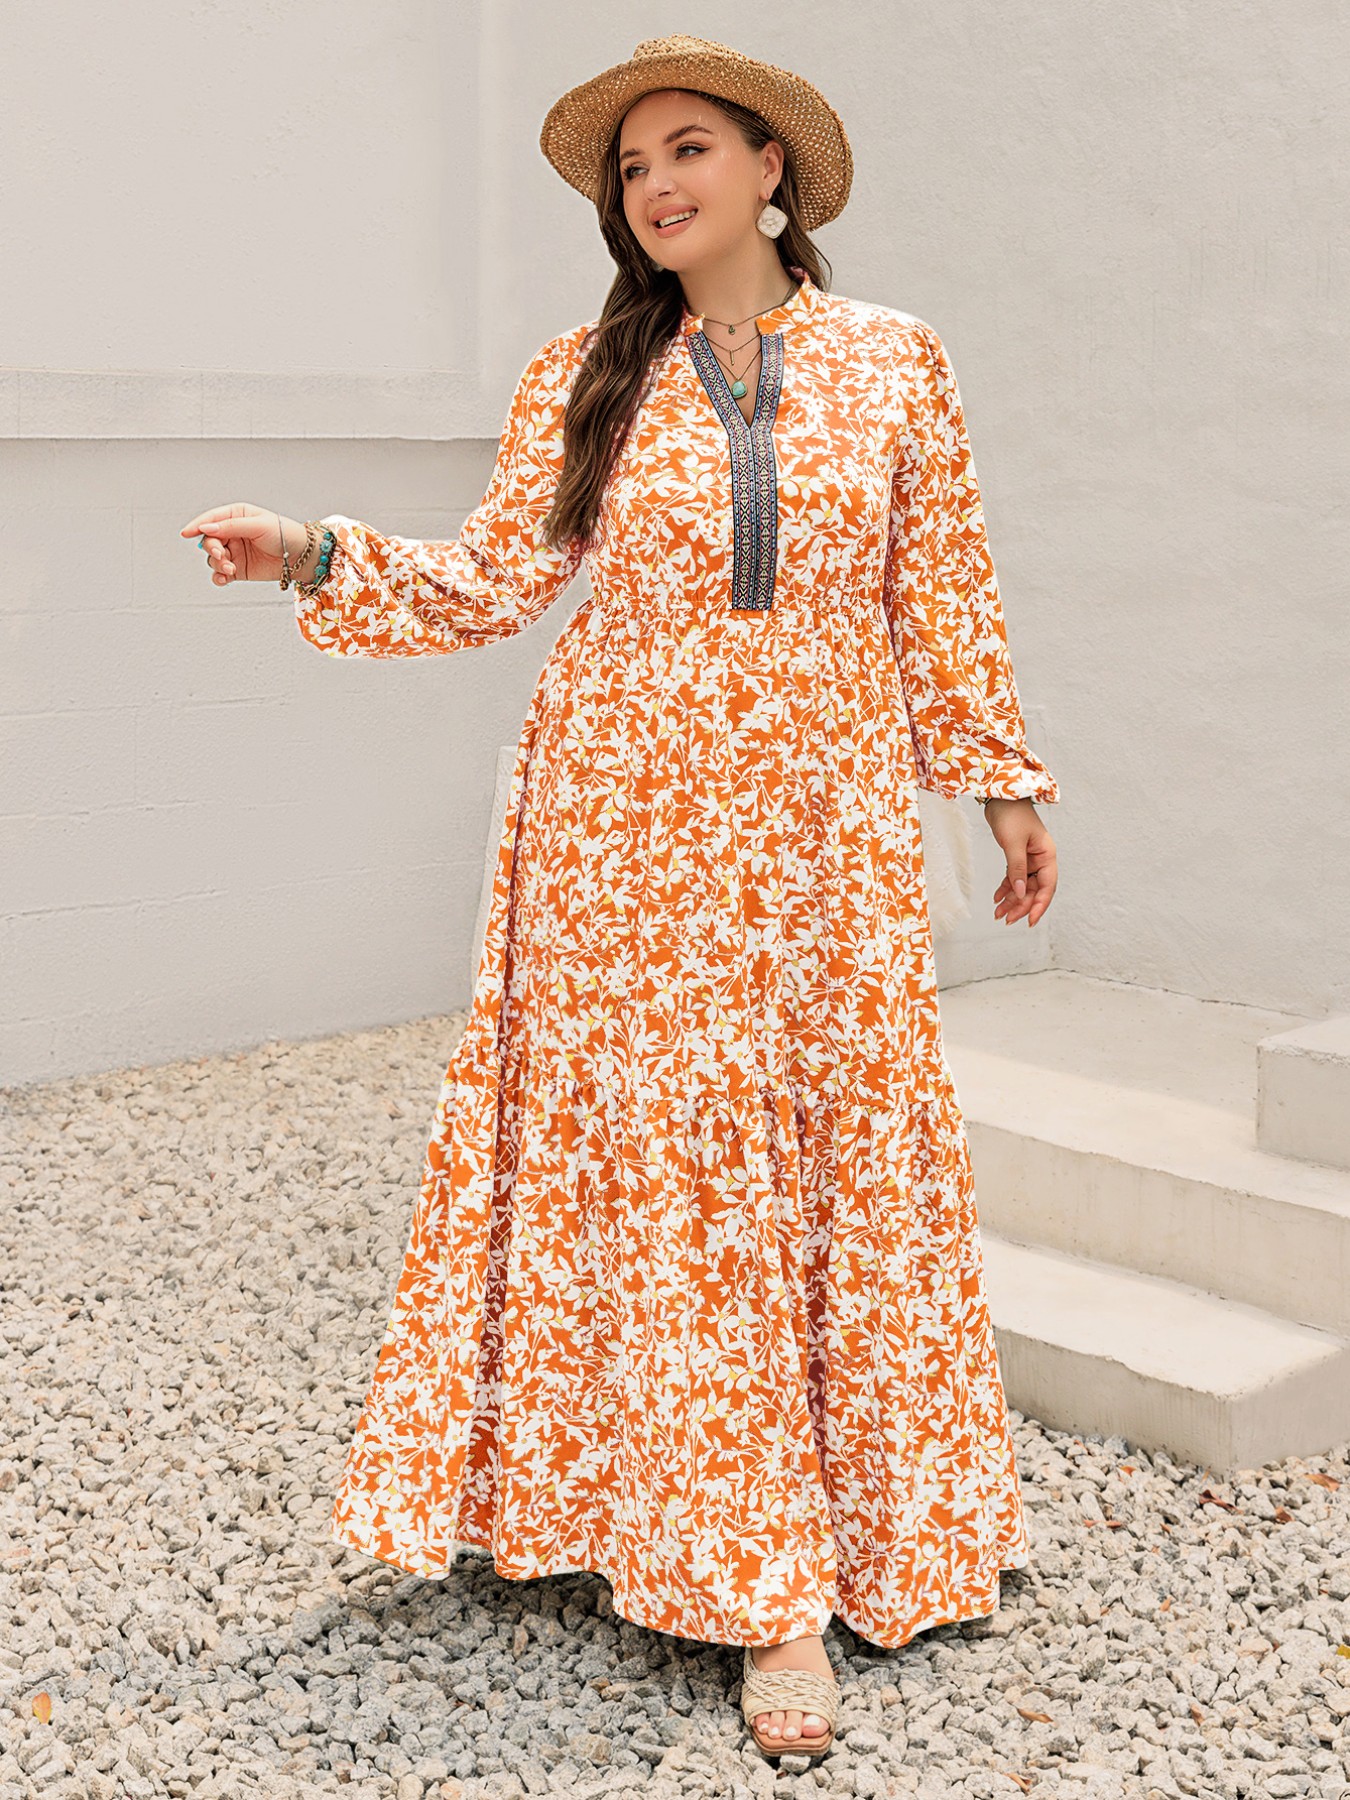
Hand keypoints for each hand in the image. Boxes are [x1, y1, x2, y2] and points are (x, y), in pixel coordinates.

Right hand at [178, 503, 304, 585]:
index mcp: (235, 515)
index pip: (211, 519)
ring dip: (218, 564)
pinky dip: (219, 577)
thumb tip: (206, 528)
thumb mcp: (257, 525)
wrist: (301, 557)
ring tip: (231, 568)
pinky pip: (220, 574)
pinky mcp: (238, 569)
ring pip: (213, 559)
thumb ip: (231, 526)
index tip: (187, 533)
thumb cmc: (284, 534)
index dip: (197, 525)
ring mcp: (234, 552)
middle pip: (209, 540)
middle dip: (212, 549)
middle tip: (222, 555)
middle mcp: (232, 533)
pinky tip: (223, 578)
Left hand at [983, 798, 1057, 925]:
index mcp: (1047, 855)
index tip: (1030, 921)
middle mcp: (1041, 859)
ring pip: (1022, 886)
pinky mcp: (1017, 856)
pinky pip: (1014, 877)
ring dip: (1012, 900)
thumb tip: (1019, 894)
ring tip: (998, 913)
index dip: (1039, 905)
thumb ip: (1016, 869)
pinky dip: (1006, 888)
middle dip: (1021, 906)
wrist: (1000, 797)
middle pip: (1034, 889)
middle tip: (1006, 919)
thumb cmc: (1011, 815)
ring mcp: (1029, 858)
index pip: (1047, 886)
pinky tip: (997, 898)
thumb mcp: (1013, 844)